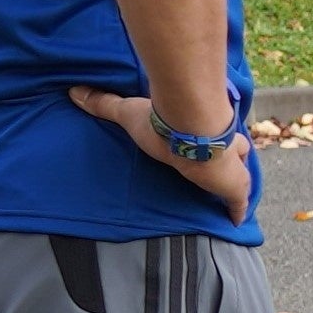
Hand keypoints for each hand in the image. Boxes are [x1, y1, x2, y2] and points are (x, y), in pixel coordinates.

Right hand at [69, 85, 252, 222]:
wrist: (191, 130)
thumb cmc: (163, 122)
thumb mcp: (128, 111)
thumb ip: (104, 103)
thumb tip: (73, 91)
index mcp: (196, 133)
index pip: (206, 136)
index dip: (207, 140)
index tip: (204, 147)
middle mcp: (217, 147)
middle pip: (231, 151)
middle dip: (228, 156)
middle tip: (221, 167)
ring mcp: (230, 167)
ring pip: (238, 172)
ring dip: (235, 179)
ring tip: (229, 192)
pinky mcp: (235, 186)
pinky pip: (238, 203)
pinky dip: (237, 210)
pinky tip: (235, 221)